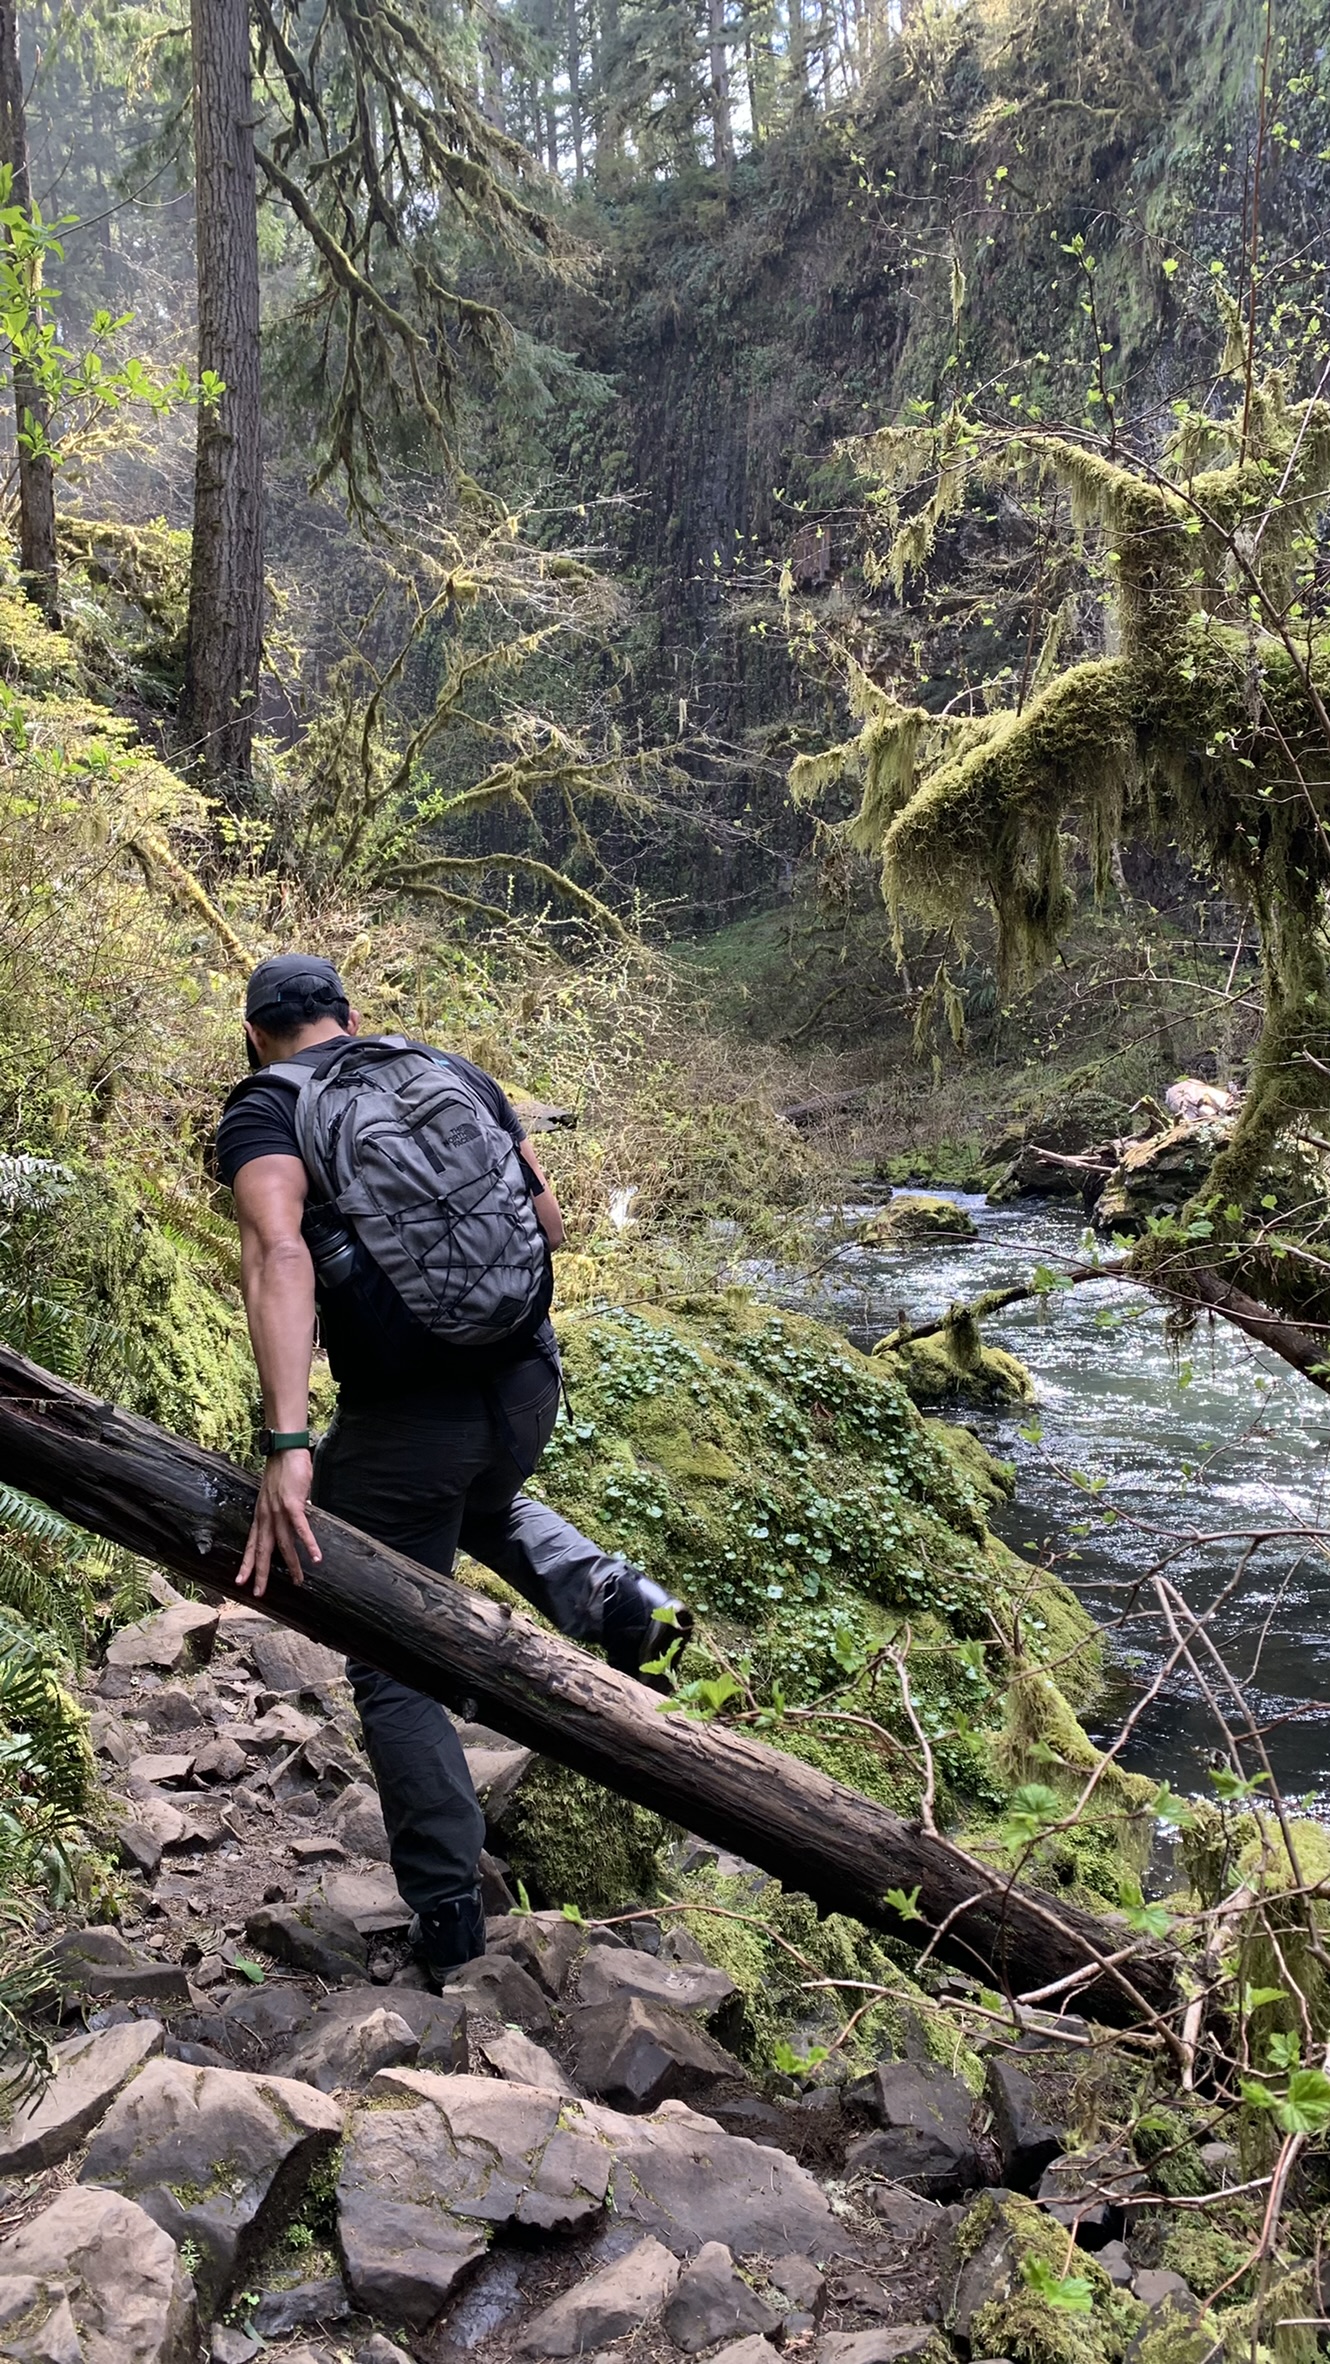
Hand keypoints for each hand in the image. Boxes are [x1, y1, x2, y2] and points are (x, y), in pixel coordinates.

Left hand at [236, 1450, 320, 1599]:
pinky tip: (315, 1557)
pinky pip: (301, 1529)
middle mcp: (266, 1517)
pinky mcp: (293, 1505)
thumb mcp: (276, 1495)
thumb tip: (293, 1517)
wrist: (284, 1450)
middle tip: (259, 1593)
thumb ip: (282, 1509)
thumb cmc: (283, 1470)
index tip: (240, 1581)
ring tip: (299, 1581)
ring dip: (292, 1565)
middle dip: (260, 1574)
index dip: (246, 1564)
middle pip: (262, 1550)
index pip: (251, 1544)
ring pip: (283, 1545)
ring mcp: (278, 1512)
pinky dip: (308, 1544)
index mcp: (261, 1516)